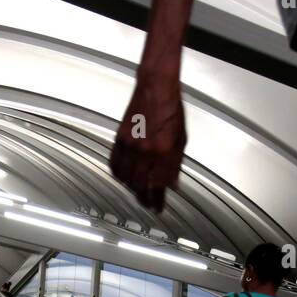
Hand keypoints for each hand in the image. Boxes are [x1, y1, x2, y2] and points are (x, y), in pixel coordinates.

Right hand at [109, 73, 185, 212]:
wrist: (155, 88)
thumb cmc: (170, 108)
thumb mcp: (181, 139)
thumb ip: (176, 164)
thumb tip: (172, 183)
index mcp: (164, 151)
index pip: (159, 185)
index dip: (158, 200)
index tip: (158, 207)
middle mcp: (145, 150)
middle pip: (141, 185)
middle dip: (144, 199)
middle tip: (147, 205)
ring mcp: (130, 145)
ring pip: (126, 177)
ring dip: (132, 189)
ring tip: (137, 193)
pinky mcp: (119, 138)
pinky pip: (115, 163)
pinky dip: (119, 175)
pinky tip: (123, 178)